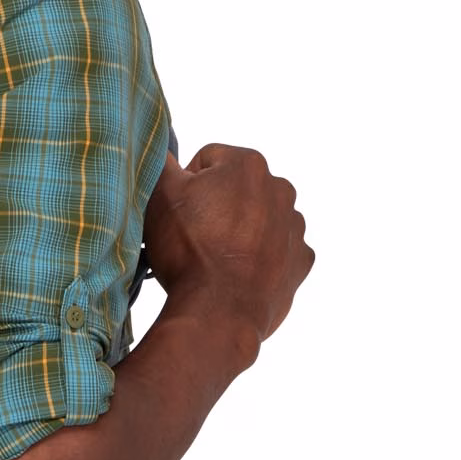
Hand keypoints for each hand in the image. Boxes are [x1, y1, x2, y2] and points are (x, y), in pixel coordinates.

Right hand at [141, 144, 313, 365]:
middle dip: (217, 206)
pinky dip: (260, 259)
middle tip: (194, 236)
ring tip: (214, 258)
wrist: (219, 311)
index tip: (178, 212)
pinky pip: (277, 252)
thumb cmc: (189, 249)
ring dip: (239, 232)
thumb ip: (162, 160)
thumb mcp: (160, 193)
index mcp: (248, 164)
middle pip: (237, 189)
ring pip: (259, 220)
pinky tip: (237, 273)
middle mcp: (280, 189)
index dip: (186, 185)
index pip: (207, 161)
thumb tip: (163, 148)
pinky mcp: (300, 262)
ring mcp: (294, 227)